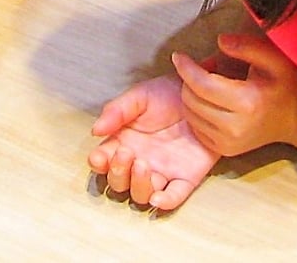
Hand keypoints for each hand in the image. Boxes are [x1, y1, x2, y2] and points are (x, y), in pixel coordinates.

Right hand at [88, 75, 219, 210]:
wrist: (199, 94)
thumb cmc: (167, 94)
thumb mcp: (139, 96)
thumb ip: (116, 111)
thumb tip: (96, 130)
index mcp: (124, 141)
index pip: (104, 160)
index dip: (99, 163)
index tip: (99, 157)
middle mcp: (139, 160)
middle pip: (120, 182)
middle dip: (118, 173)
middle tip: (126, 154)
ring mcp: (162, 172)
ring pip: (142, 194)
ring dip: (138, 185)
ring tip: (142, 164)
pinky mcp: (185, 178)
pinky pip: (174, 197)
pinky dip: (166, 202)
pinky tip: (158, 198)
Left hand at [173, 33, 296, 155]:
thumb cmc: (285, 85)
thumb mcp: (273, 59)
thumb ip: (247, 46)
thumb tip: (220, 41)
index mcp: (247, 103)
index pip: (202, 85)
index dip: (186, 68)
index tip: (178, 55)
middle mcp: (236, 127)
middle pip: (192, 99)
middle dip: (187, 79)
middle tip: (201, 67)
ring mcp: (229, 143)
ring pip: (190, 114)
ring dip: (190, 94)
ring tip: (206, 82)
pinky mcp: (225, 150)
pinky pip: (196, 127)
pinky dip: (195, 111)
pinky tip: (208, 100)